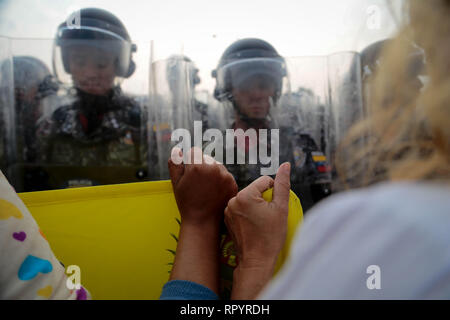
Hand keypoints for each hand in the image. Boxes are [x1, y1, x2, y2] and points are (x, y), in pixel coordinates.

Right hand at [169, 146, 237, 225]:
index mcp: (197, 166)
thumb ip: (175, 164)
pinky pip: (225, 175)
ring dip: (212, 172)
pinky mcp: (233, 183)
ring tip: (206, 189)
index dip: (190, 161)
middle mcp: (213, 168)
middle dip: (202, 166)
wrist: (203, 222)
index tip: (189, 173)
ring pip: (217, 166)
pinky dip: (220, 180)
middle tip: (198, 183)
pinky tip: (214, 192)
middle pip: (207, 158)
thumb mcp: (176, 184)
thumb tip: (176, 149)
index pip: (195, 151)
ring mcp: (225, 176)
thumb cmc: (187, 203)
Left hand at [224, 162, 290, 298]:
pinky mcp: (227, 219)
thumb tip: (286, 165)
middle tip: (268, 218)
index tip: (274, 209)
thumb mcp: (281, 208)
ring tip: (260, 223)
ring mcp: (228, 210)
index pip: (265, 181)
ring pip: (248, 199)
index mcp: (245, 195)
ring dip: (256, 207)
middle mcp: (233, 200)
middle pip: (255, 190)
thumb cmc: (270, 237)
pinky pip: (241, 209)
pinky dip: (248, 214)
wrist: (257, 260)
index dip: (274, 193)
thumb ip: (283, 184)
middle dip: (264, 200)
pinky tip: (253, 226)